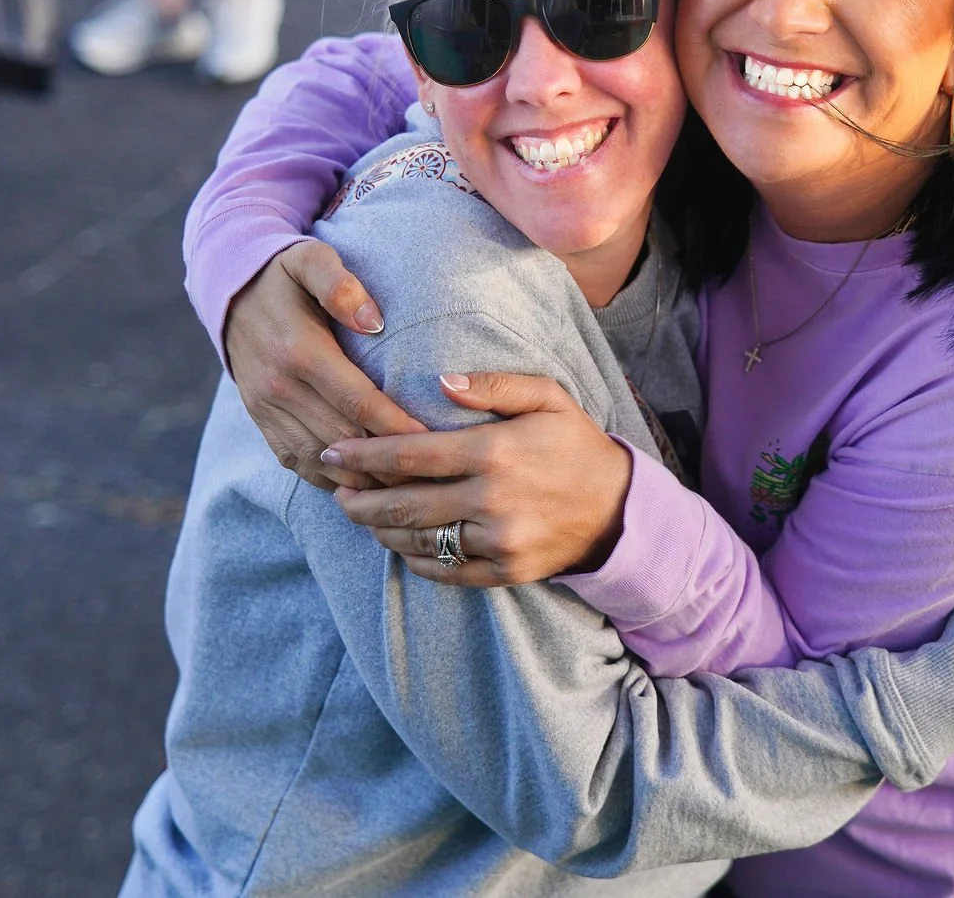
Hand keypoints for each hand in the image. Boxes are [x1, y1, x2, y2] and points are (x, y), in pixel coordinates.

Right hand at [224, 239, 421, 491]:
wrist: (228, 291)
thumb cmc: (283, 274)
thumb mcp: (310, 259)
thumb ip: (340, 285)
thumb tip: (374, 321)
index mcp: (300, 352)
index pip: (358, 403)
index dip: (398, 427)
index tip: (434, 440)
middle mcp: (280, 388)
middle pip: (345, 440)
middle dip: (389, 461)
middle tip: (431, 470)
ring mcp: (267, 410)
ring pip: (322, 461)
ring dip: (364, 478)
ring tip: (405, 485)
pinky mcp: (262, 422)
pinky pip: (299, 463)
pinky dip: (333, 478)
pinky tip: (366, 482)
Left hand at [324, 372, 633, 587]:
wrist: (620, 509)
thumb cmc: (575, 445)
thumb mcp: (547, 397)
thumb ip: (493, 385)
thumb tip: (439, 382)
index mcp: (494, 451)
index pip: (409, 455)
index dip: (362, 456)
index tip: (333, 452)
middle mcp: (491, 500)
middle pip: (402, 505)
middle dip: (358, 500)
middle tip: (336, 490)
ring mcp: (497, 541)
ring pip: (417, 541)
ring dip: (380, 530)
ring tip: (361, 516)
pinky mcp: (505, 572)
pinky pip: (445, 570)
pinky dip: (415, 559)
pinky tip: (400, 544)